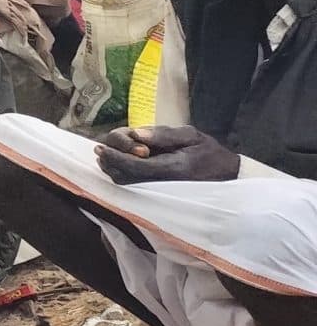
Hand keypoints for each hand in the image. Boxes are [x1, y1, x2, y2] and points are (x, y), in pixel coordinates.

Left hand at [98, 125, 240, 184]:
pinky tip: (119, 159)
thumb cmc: (209, 153)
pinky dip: (119, 171)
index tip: (100, 147)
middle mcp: (162, 183)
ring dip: (111, 166)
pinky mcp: (155, 192)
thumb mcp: (191, 136)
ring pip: (123, 182)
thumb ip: (163, 134)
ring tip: (111, 150)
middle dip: (110, 159)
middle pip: (122, 175)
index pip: (134, 165)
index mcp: (172, 168)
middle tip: (105, 146)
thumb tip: (136, 134)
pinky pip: (130, 184)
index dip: (114, 156)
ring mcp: (158, 190)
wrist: (225, 175)